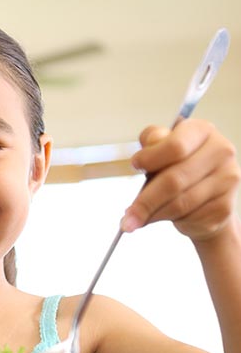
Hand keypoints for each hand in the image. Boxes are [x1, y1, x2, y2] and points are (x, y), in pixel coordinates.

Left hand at [121, 119, 240, 240]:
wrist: (205, 197)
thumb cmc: (177, 168)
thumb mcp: (160, 150)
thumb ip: (152, 144)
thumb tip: (144, 153)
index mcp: (201, 131)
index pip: (175, 146)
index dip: (150, 158)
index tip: (134, 166)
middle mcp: (220, 152)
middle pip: (174, 180)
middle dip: (144, 201)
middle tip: (125, 218)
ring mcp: (227, 180)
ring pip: (179, 203)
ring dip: (152, 215)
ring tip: (135, 220)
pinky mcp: (224, 207)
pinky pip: (188, 218)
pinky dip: (167, 220)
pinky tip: (159, 218)